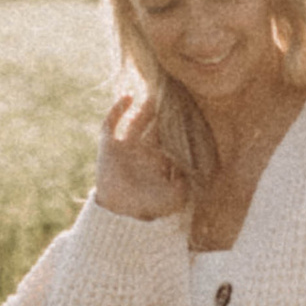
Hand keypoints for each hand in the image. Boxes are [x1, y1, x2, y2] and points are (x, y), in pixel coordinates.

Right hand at [92, 97, 189, 221]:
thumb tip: (196, 166)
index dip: (177, 123)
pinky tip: (128, 97)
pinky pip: (112, 123)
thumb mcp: (176, 197)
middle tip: (173, 95)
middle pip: (155, 124)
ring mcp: (126, 146)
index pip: (170, 136)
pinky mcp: (109, 145)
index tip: (187, 109)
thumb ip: (188, 182)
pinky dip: (118, 109)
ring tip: (154, 93)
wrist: (120, 212)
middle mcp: (143, 150)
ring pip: (137, 121)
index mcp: (159, 159)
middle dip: (163, 111)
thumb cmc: (149, 206)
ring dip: (145, 108)